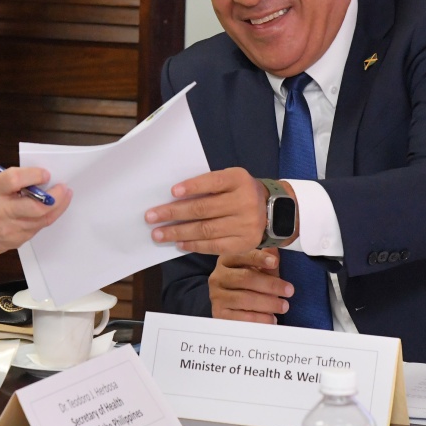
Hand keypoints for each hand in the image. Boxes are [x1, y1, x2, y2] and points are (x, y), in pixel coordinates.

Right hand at [0, 167, 70, 255]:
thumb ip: (12, 179)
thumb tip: (39, 179)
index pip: (15, 180)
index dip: (33, 176)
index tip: (45, 173)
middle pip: (35, 207)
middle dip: (56, 197)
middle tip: (64, 189)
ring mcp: (7, 230)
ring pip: (40, 221)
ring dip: (56, 209)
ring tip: (63, 198)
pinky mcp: (12, 242)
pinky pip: (34, 230)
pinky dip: (43, 219)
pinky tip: (47, 212)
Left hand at [144, 167, 267, 253]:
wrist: (274, 212)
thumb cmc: (239, 192)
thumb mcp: (230, 180)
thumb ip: (208, 185)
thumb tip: (173, 198)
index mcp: (239, 180)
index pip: (213, 182)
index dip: (192, 187)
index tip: (172, 192)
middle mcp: (245, 202)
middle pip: (203, 209)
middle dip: (173, 213)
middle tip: (151, 217)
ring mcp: (246, 225)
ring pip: (206, 230)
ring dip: (178, 232)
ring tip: (158, 234)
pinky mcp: (244, 244)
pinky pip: (214, 246)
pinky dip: (194, 245)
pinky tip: (178, 243)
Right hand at [209, 249, 292, 323]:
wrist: (230, 308)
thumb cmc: (246, 286)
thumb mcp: (257, 271)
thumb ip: (266, 262)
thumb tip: (275, 251)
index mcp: (226, 261)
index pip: (243, 256)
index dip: (259, 258)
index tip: (275, 262)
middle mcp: (218, 277)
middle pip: (245, 278)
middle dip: (270, 284)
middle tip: (289, 290)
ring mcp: (216, 296)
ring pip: (244, 299)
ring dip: (268, 303)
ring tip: (283, 306)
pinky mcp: (219, 314)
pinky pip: (242, 317)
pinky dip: (260, 318)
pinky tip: (271, 318)